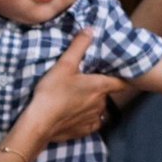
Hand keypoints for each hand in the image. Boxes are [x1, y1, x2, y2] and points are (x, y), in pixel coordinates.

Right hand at [6, 28, 118, 159]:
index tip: (120, 74)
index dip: (122, 78)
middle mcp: (101, 103)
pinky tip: (76, 113)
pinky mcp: (84, 131)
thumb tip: (90, 30)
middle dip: (99, 88)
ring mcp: (93, 118)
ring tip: (77, 98)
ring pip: (98, 108)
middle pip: (106, 94)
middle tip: (85, 82)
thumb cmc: (53, 91)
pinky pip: (91, 122)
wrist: (40, 122)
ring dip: (92, 103)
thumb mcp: (64, 64)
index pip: (121, 82)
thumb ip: (79, 46)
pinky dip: (86, 117)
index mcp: (100, 86)